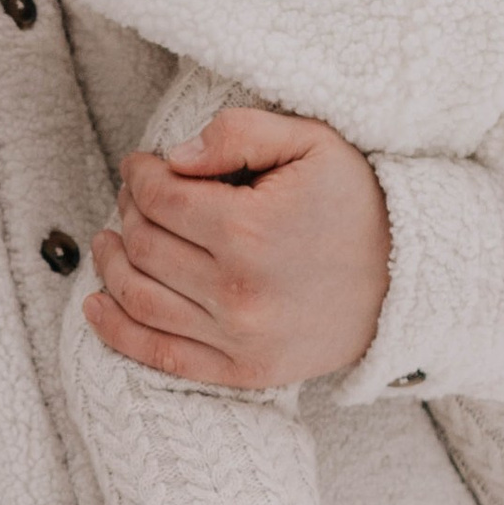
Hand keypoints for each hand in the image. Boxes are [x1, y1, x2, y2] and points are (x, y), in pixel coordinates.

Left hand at [85, 105, 390, 388]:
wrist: (408, 282)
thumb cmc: (357, 203)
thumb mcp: (313, 143)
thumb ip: (239, 132)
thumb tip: (173, 157)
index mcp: (250, 231)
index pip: (159, 198)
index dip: (140, 174)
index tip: (144, 164)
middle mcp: (238, 292)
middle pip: (143, 244)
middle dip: (129, 210)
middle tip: (138, 195)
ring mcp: (238, 339)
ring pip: (138, 297)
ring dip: (112, 263)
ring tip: (113, 238)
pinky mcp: (242, 371)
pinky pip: (158, 355)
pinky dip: (115, 330)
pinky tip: (95, 303)